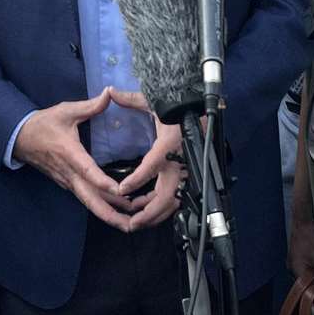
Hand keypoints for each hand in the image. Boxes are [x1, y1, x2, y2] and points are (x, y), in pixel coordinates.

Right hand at [12, 89, 132, 229]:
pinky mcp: (68, 184)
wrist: (19, 138)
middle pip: (90, 200)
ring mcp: (68, 182)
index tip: (120, 190)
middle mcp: (69, 173)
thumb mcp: (66, 110)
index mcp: (70, 154)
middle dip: (111, 214)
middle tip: (133, 224)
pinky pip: (87, 199)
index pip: (88, 171)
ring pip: (90, 203)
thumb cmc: (43, 123)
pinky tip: (119, 211)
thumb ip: (90, 105)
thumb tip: (110, 92)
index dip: (103, 182)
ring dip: (110, 214)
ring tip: (132, 223)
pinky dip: (103, 207)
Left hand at [110, 90, 184, 231]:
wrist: (203, 109)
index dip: (137, 179)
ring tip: (135, 221)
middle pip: (167, 195)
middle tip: (131, 222)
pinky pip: (175, 195)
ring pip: (172, 200)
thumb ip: (132, 99)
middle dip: (148, 212)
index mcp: (170, 142)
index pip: (153, 165)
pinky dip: (160, 204)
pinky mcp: (189, 174)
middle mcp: (180, 160)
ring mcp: (186, 170)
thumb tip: (110, 91)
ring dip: (154, 213)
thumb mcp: (155, 100)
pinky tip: (144, 206)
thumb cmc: (179, 105)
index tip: (122, 190)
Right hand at [287, 200, 313, 305]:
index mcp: (296, 271)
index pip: (305, 291)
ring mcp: (291, 263)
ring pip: (302, 277)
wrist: (302, 224)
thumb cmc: (310, 240)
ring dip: (311, 278)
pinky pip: (300, 270)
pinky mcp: (293, 258)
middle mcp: (291, 269)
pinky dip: (308, 271)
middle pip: (303, 285)